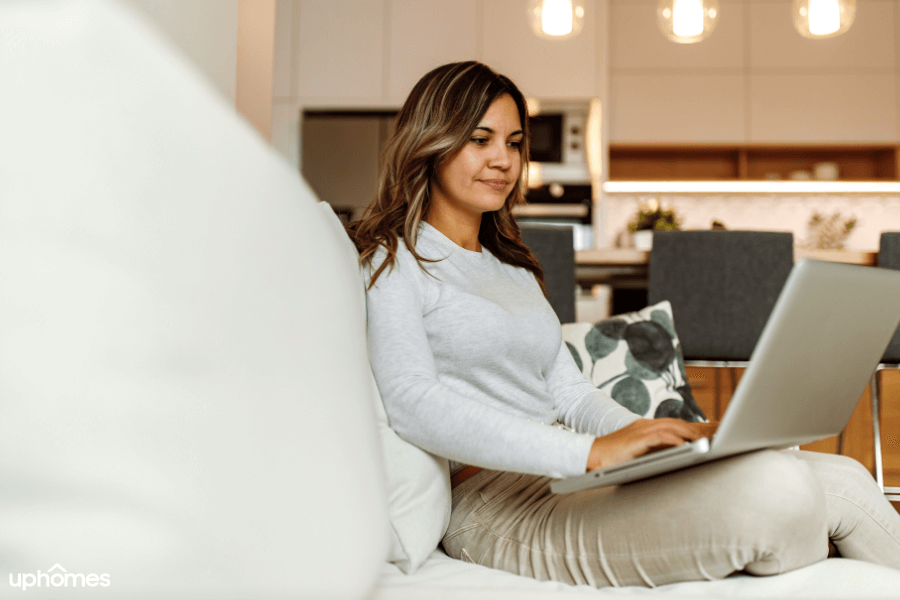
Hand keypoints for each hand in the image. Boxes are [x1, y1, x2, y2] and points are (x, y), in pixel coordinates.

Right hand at [586, 419, 717, 471]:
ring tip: (706, 439)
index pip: (675, 425)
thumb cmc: (613, 459)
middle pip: (677, 423)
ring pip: (671, 426)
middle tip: (717, 434)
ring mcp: (640, 431)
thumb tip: (678, 456)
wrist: (590, 457)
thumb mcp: (638, 453)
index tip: (714, 431)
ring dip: (690, 432)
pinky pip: (659, 436)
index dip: (695, 427)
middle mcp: (645, 426)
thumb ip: (655, 451)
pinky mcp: (635, 439)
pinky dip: (674, 439)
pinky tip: (685, 444)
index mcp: (646, 428)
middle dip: (698, 427)